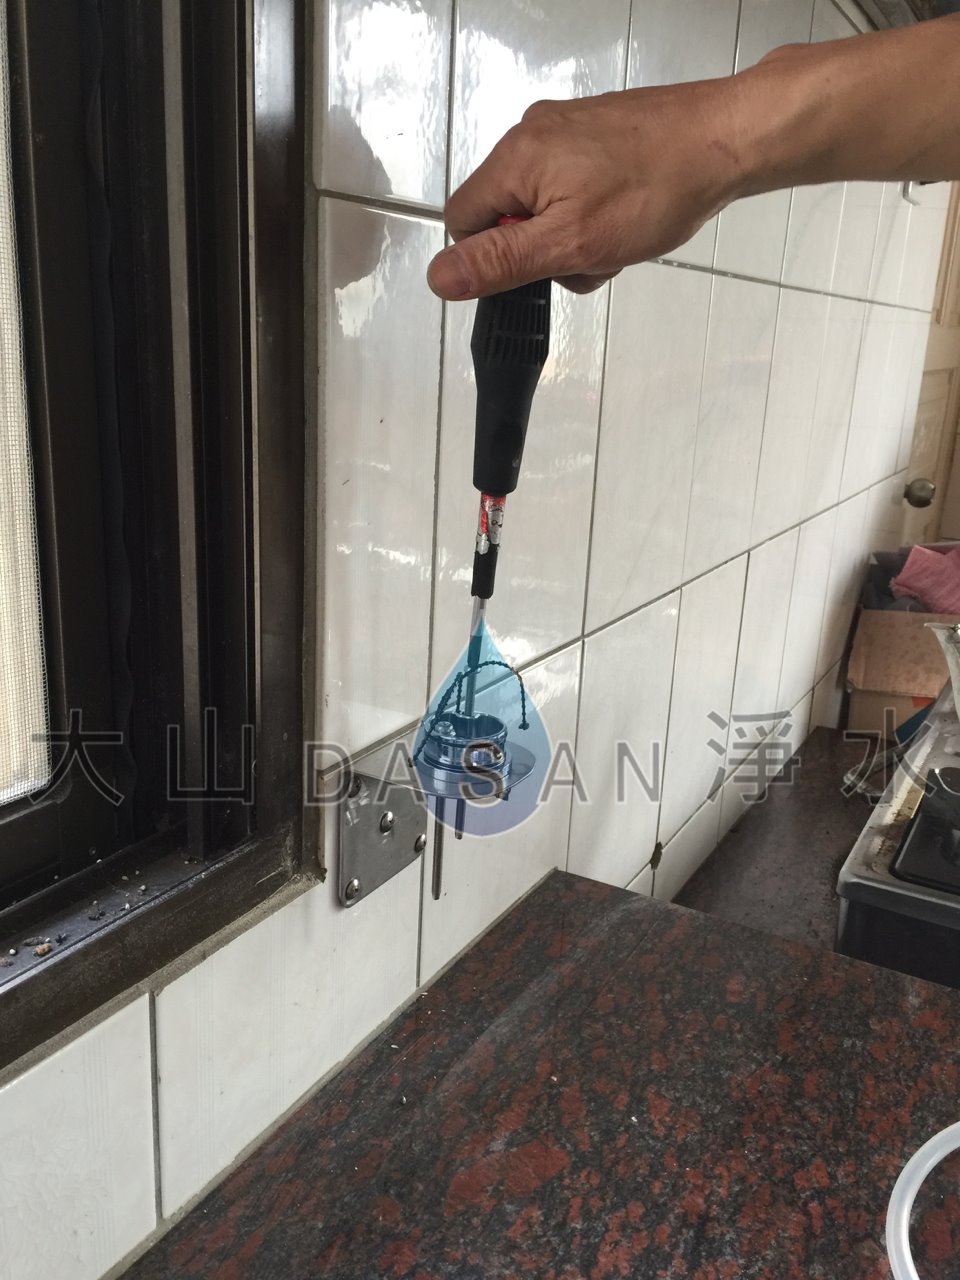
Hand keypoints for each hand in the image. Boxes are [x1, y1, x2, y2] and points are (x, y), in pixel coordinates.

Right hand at [426, 78, 748, 300]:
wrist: (726, 141)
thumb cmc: (660, 185)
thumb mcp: (571, 243)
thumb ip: (501, 262)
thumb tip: (441, 278)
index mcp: (516, 158)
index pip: (463, 223)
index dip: (494, 258)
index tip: (539, 264)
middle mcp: (532, 135)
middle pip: (505, 217)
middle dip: (543, 250)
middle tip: (589, 253)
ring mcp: (565, 132)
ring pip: (542, 209)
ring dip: (572, 238)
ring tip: (616, 236)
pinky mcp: (593, 136)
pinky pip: (571, 190)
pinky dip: (593, 215)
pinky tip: (626, 218)